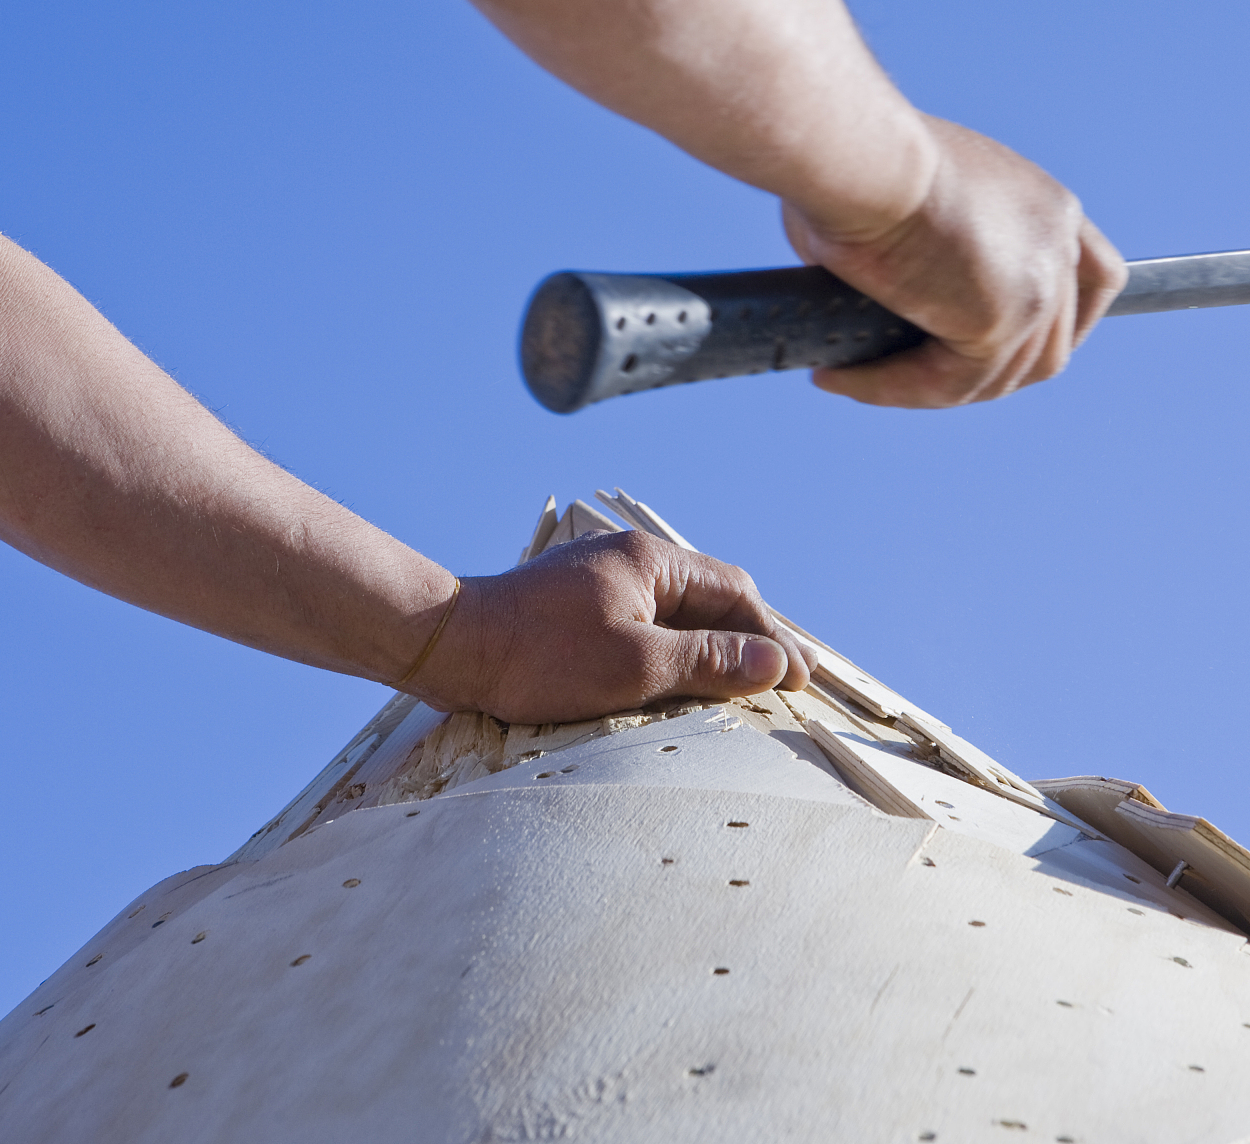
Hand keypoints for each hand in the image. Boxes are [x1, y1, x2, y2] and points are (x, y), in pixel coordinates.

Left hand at [404, 530, 813, 724]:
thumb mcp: (636, 665)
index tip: (800, 681)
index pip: (736, 593)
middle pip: (710, 600)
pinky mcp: (578, 608)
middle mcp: (631, 561)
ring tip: (740, 689)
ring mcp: (602, 582)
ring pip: (678, 614)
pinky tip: (678, 683)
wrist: (449, 647)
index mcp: (652, 562)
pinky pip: (646, 625)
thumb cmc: (539, 655)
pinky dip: (674, 652)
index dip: (774, 638)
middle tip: (784, 687)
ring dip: (712, 649)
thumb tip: (775, 663)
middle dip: (750, 641)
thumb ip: (708, 662)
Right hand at [783, 116, 1127, 407]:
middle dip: (990, 374)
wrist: (859, 152)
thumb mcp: (914, 200)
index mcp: (1046, 206)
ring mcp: (1037, 287)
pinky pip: (946, 384)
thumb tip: (879, 285)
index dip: (1053, 325)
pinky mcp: (999, 323)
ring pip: (998, 377)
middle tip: (916, 378)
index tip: (1002, 349)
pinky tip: (841, 377)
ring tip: (860, 379)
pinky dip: (891, 388)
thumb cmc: (861, 157)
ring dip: (927, 387)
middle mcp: (1056, 244)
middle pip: (1053, 344)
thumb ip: (923, 249)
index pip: (1090, 281)